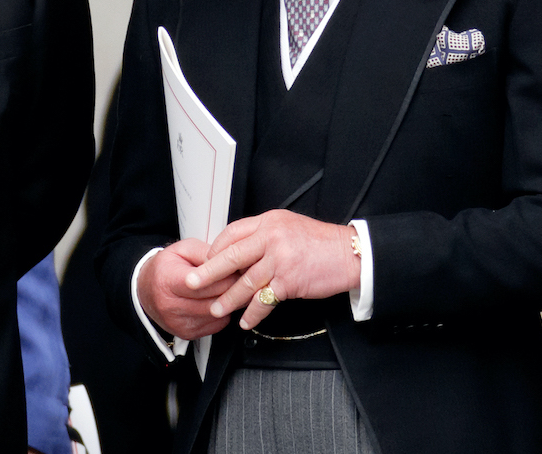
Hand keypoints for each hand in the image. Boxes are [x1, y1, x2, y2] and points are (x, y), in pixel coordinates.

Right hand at [137, 238, 236, 339]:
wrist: (146, 290)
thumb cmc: (166, 268)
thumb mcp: (183, 249)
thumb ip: (206, 253)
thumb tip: (229, 263)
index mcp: (167, 280)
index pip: (203, 283)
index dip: (225, 275)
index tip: (237, 268)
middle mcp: (170, 305)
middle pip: (213, 300)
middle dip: (232, 289)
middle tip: (242, 279)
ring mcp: (178, 322)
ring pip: (217, 314)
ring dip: (229, 303)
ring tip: (233, 289)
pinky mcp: (186, 333)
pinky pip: (216, 325)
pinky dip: (222, 313)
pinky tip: (219, 301)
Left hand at [184, 210, 360, 330]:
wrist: (349, 253)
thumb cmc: (320, 242)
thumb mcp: (288, 226)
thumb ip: (264, 235)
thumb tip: (239, 250)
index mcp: (269, 221)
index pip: (232, 233)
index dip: (216, 248)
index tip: (206, 261)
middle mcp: (272, 237)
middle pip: (231, 255)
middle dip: (208, 272)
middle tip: (192, 283)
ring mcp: (280, 259)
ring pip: (245, 281)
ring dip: (229, 298)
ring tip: (216, 309)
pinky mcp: (289, 280)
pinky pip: (265, 300)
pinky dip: (254, 313)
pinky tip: (246, 320)